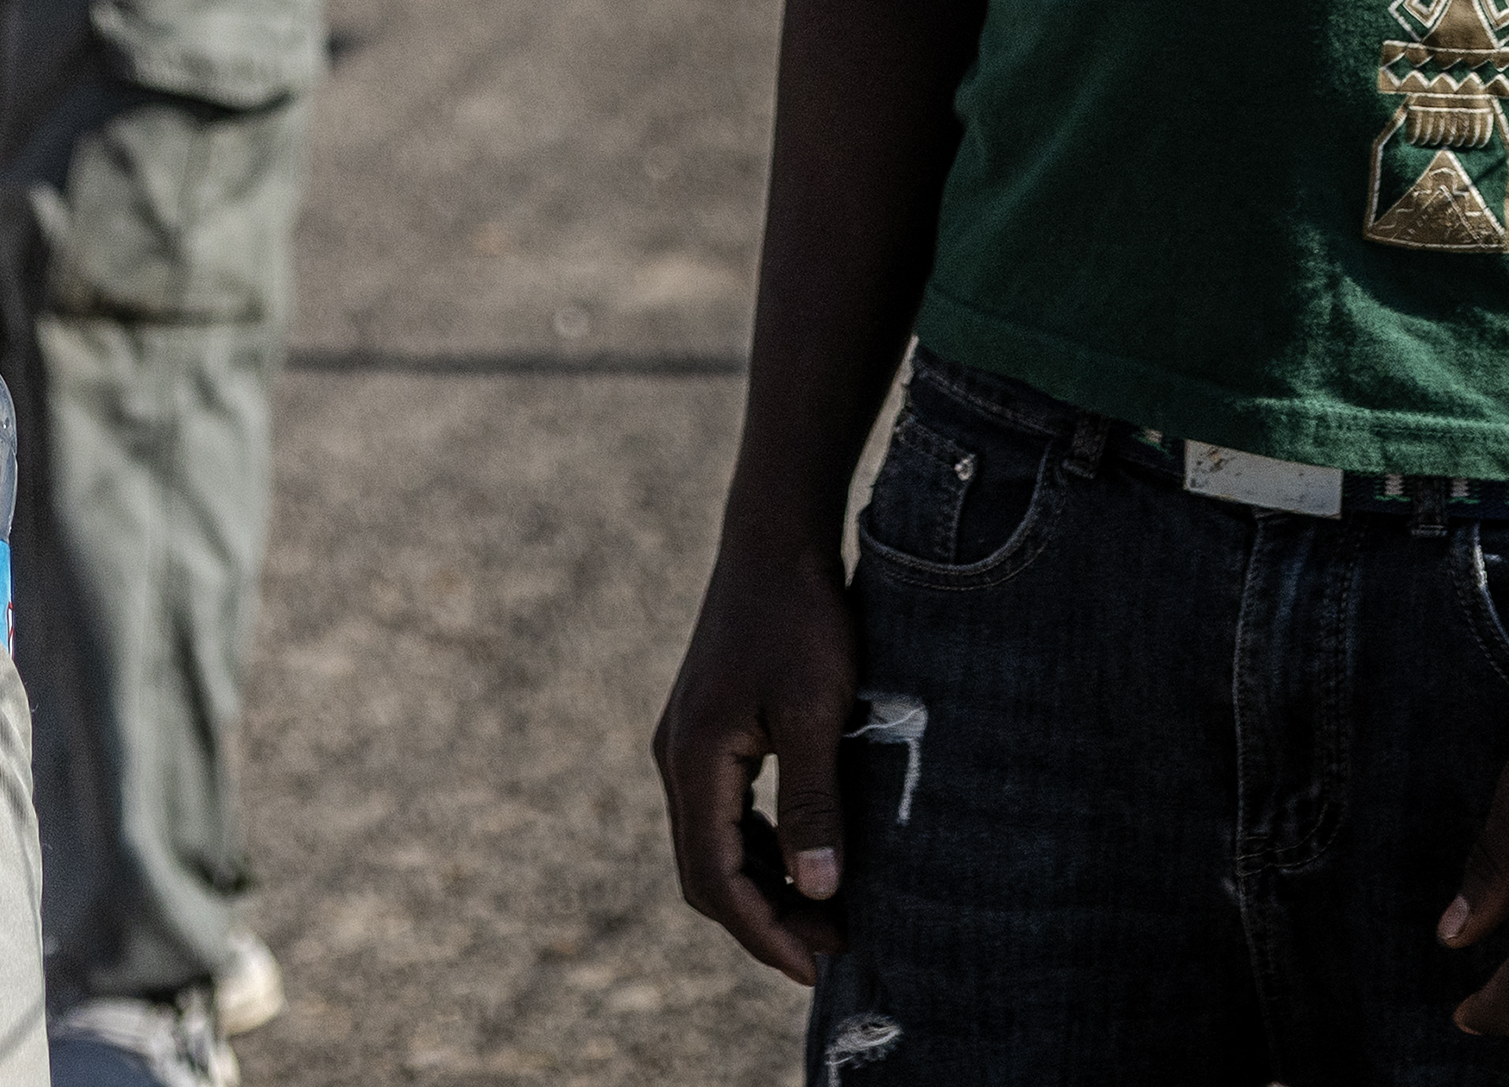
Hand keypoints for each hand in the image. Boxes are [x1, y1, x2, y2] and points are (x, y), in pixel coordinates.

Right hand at [652, 540, 856, 986]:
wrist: (773, 538)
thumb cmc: (800, 619)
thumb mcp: (817, 714)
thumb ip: (814, 804)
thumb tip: (818, 891)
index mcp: (694, 762)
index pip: (716, 879)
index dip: (763, 934)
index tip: (815, 970)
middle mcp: (676, 760)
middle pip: (706, 872)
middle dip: (764, 920)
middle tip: (832, 947)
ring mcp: (687, 743)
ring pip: (714, 845)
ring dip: (763, 886)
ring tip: (827, 910)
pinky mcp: (707, 729)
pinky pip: (724, 812)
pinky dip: (761, 848)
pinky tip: (805, 853)